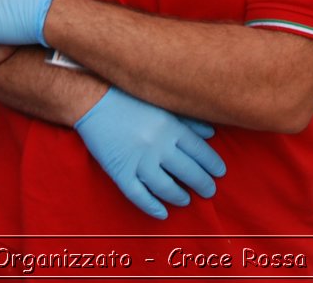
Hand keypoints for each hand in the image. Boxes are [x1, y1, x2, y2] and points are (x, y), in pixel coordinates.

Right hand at [72, 88, 225, 219]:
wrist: (92, 101)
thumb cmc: (129, 99)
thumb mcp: (161, 104)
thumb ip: (187, 119)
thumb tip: (211, 133)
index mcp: (170, 126)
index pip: (200, 151)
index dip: (212, 165)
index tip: (219, 173)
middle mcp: (158, 145)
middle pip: (188, 172)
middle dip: (203, 184)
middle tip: (209, 191)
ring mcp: (138, 161)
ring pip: (166, 187)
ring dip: (179, 197)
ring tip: (186, 200)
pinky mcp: (120, 172)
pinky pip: (139, 195)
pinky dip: (152, 207)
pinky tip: (162, 213)